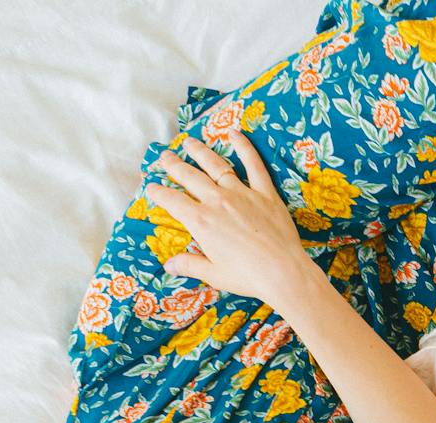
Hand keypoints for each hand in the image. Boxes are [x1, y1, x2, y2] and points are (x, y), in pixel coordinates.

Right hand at [147, 131, 321, 312]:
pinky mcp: (265, 193)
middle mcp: (217, 201)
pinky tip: (234, 133)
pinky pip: (253, 165)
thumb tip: (168, 265)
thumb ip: (190, 264)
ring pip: (216, 165)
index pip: (172, 201)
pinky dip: (244, 147)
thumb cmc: (248, 277)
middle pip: (190, 177)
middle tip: (164, 156)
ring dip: (200, 152)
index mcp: (201, 222)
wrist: (283, 272)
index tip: (151, 188)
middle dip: (174, 166)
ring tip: (189, 142)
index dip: (159, 193)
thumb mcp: (214, 274)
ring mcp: (242, 193)